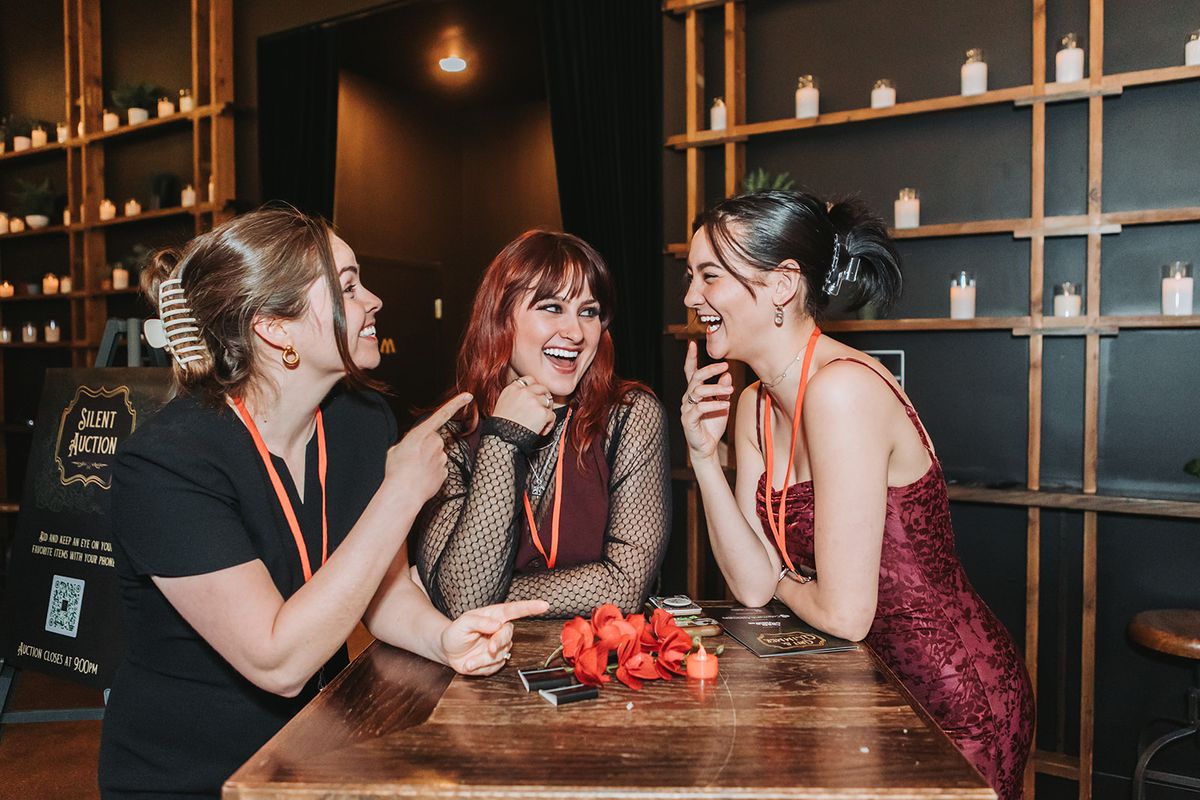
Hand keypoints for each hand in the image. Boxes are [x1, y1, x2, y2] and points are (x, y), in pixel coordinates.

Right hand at [385, 392, 472, 501]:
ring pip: (437, 456)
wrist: (404, 492)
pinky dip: (431, 473)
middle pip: (435, 441)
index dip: (456, 403)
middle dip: (426, 448)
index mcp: (422, 433)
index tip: (468, 396)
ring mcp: (442, 458)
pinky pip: (439, 469)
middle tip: (412, 459)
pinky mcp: (445, 472)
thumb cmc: (396, 469)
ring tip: (414, 471)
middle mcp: (436, 443)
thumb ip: (410, 442)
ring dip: (428, 461)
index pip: (443, 414)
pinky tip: (421, 479)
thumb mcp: (397, 448)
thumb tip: (415, 446)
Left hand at [441, 598, 549, 675]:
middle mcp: (499, 630)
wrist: (448, 651)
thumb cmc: (455, 632)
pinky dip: (481, 667)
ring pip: (501, 653)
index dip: (530, 607)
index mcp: (494, 616)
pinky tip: (471, 663)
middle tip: (489, 648)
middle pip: (508, 635)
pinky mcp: (496, 660)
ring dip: (483, 659)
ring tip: (469, 660)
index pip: (515, 610)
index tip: (544, 605)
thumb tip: (497, 624)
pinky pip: (495, 666)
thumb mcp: (463, 623)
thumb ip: (480, 622)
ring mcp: (499, 646)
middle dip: (498, 643)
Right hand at [492, 376, 554, 434]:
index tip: (535, 395)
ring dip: (546, 412)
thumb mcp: (503, 403)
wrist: (503, 438)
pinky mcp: (542, 412)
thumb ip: (515, 395)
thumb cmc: (501, 426)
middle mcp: (524, 392)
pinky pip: (552, 416)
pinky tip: (541, 430)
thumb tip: (528, 395)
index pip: (529, 380)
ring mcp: (534, 401)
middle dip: (544, 398)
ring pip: (548, 402)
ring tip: (540, 422)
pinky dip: (549, 424)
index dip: (534, 387)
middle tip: (541, 409)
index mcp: (512, 389)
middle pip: (542, 388)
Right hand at [682, 340, 733, 460]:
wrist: (707, 447)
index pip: (690, 372)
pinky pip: (700, 408)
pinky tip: (725, 405)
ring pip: (698, 391)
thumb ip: (722, 390)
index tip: (692, 343)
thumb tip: (726, 374)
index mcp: (694, 392)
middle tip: (725, 366)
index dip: (690, 358)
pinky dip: (713, 404)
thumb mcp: (722, 404)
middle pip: (695, 378)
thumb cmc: (713, 425)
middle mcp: (688, 398)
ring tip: (730, 390)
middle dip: (710, 370)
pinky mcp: (688, 420)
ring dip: (716, 388)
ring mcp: (687, 408)